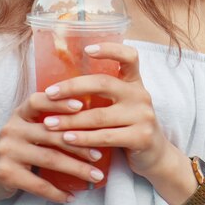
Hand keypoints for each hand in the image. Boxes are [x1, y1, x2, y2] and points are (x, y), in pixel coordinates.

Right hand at [0, 90, 107, 204]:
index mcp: (19, 114)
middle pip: (52, 134)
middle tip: (99, 154)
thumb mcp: (24, 129)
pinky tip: (71, 196)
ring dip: (76, 169)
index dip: (59, 102)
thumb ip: (45, 123)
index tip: (82, 106)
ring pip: (50, 159)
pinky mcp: (6, 173)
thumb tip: (86, 120)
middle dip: (80, 144)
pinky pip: (38, 184)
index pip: (38, 101)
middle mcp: (12, 128)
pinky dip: (57, 192)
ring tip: (95, 175)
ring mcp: (8, 151)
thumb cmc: (13, 149)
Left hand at [41, 42, 170, 178]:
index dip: (110, 49)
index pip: (129, 56)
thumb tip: (60, 86)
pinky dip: (83, 139)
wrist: (156, 156)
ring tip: (49, 123)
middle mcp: (140, 94)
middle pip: (103, 83)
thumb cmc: (127, 125)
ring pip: (99, 115)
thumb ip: (102, 93)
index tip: (87, 49)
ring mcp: (143, 115)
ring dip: (70, 120)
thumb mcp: (120, 104)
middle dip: (72, 88)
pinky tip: (67, 139)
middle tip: (49, 94)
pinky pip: (105, 137)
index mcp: (134, 81)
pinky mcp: (141, 137)